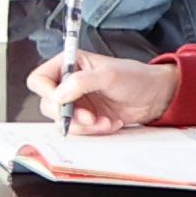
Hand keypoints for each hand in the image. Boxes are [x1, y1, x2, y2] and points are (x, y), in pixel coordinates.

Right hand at [26, 51, 177, 133]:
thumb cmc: (135, 77)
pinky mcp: (87, 118)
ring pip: (63, 122)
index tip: (62, 102)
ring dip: (84, 127)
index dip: (47, 92)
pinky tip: (111, 123)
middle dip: (69, 115)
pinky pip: (79, 131)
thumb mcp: (109, 75)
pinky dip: (94, 132)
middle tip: (89, 117)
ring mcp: (77, 102)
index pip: (40, 79)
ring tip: (105, 121)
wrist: (155, 96)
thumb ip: (81, 83)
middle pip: (48, 105)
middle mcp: (69, 84)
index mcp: (69, 64)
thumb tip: (58, 96)